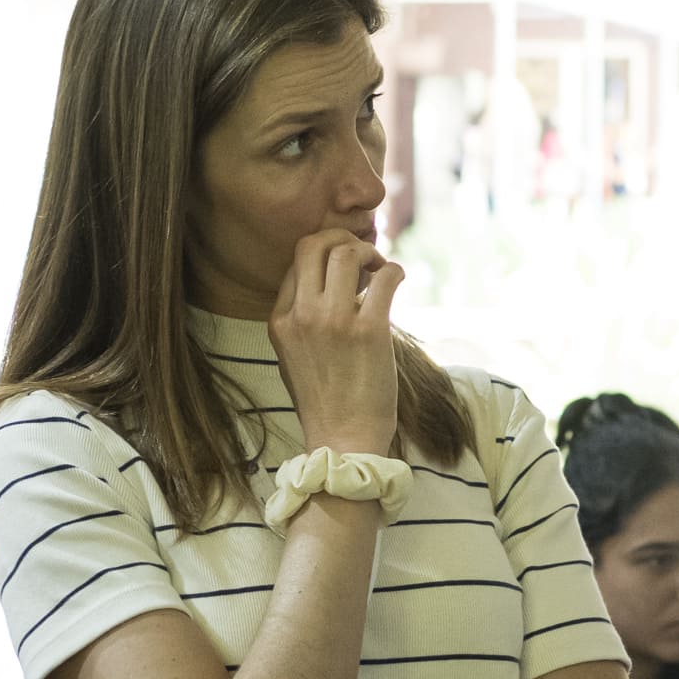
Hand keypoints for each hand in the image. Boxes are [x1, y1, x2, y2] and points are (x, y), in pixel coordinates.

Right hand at [269, 228, 402, 459]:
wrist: (343, 440)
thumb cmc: (325, 401)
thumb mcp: (293, 356)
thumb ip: (302, 319)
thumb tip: (330, 283)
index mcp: (280, 320)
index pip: (297, 260)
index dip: (324, 251)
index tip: (345, 264)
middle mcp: (302, 315)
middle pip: (315, 244)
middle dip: (342, 237)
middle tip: (363, 253)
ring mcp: (333, 321)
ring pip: (347, 252)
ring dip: (370, 252)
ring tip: (380, 269)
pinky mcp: (369, 330)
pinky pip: (384, 278)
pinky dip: (395, 270)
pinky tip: (398, 279)